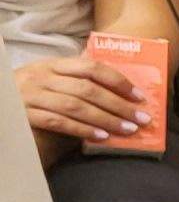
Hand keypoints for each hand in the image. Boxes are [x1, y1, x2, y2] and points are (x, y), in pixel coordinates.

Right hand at [16, 54, 137, 147]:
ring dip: (105, 119)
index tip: (140, 97)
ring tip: (127, 129)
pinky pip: (58, 122)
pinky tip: (101, 137)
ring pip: (75, 106)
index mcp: (53, 65)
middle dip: (118, 105)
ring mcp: (31, 95)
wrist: (2, 104)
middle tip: (141, 119)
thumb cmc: (33, 93)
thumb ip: (77, 77)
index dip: (118, 81)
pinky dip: (82, 129)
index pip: (91, 67)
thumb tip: (117, 80)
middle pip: (87, 89)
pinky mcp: (24, 114)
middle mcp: (41, 76)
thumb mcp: (51, 79)